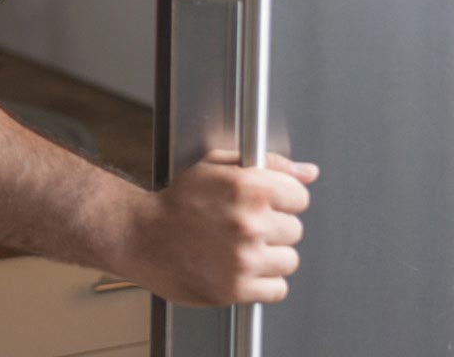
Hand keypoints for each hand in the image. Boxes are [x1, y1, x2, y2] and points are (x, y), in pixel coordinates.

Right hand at [125, 150, 317, 307]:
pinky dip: (264, 281)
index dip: (282, 197)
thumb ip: (270, 164)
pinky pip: (278, 288)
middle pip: (295, 229)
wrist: (144, 236)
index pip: (300, 196)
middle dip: (274, 226)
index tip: (266, 201)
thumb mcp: (218, 165)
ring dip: (270, 255)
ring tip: (241, 246)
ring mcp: (245, 258)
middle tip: (244, 223)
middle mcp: (249, 222)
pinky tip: (242, 266)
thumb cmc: (178, 200)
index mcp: (248, 186)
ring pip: (289, 260)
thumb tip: (309, 172)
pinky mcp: (238, 289)